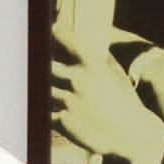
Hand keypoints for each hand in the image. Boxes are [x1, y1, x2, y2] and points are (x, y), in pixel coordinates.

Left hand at [47, 30, 163, 163]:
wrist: (130, 135)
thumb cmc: (125, 103)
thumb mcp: (116, 76)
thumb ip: (101, 59)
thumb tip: (91, 44)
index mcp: (93, 67)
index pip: (69, 42)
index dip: (57, 33)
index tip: (51, 29)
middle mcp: (79, 81)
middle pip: (48, 64)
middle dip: (42, 61)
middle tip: (33, 55)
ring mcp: (69, 102)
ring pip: (44, 87)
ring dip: (42, 86)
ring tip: (38, 82)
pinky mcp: (62, 121)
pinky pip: (44, 110)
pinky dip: (45, 107)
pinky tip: (47, 106)